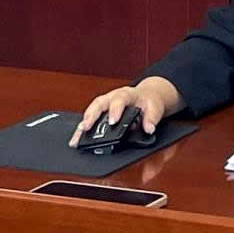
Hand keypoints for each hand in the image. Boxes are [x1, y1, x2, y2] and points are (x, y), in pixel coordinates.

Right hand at [68, 76, 182, 146]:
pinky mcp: (102, 110)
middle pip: (99, 103)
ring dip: (84, 123)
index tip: (113, 121)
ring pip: (92, 110)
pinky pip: (90, 116)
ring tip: (77, 137)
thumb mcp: (156, 108)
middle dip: (91, 116)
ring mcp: (105, 103)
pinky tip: (78, 138)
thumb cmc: (149, 101)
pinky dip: (84, 127)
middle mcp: (113, 96)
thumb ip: (152, 119)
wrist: (148, 95)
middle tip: (86, 128)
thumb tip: (149, 129)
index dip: (115, 110)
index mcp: (127, 94)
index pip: (120, 99)